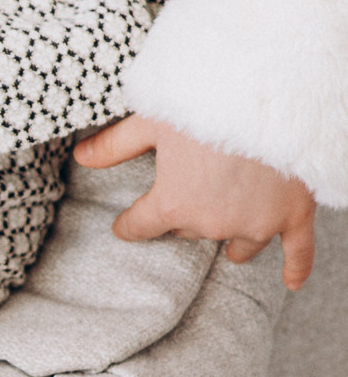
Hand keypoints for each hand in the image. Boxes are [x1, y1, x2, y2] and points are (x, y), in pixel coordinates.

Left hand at [76, 116, 317, 291]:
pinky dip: (296, 268)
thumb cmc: (205, 102)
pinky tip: (292, 283)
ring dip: (228, 237)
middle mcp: (211, 223)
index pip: (139, 227)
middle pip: (188, 232)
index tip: (123, 226)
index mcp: (172, 204)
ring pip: (236, 244)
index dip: (128, 225)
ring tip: (226, 231)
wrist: (270, 93)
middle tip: (190, 190)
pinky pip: (297, 252)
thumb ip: (115, 144)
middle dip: (185, 216)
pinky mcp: (292, 215)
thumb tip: (80, 156)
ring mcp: (254, 223)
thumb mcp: (151, 119)